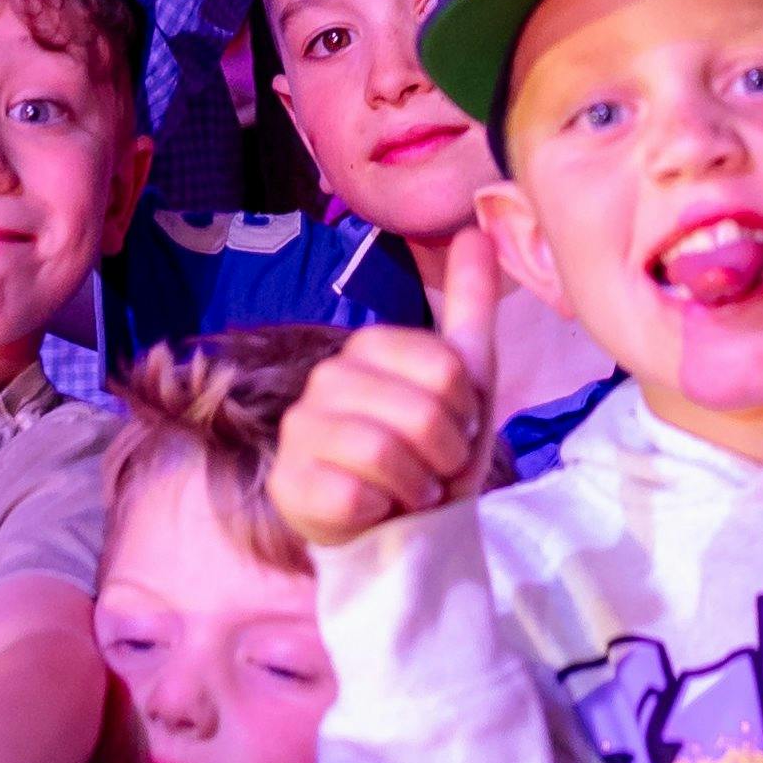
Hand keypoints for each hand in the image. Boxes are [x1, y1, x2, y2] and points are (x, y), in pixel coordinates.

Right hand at [268, 243, 503, 548]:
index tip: (454, 427)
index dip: (464, 411)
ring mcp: (299, 430)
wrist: (399, 534)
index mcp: (368, 346)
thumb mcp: (464, 380)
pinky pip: (352, 494)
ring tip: (408, 490)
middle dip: (444, 454)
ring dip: (415, 485)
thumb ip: (469, 305)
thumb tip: (476, 228)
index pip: (445, 367)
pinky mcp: (286, 485)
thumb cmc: (432, 454)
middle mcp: (325, 378)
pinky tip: (373, 510)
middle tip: (432, 467)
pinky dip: (380, 511)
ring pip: (384, 452)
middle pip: (419, 412)